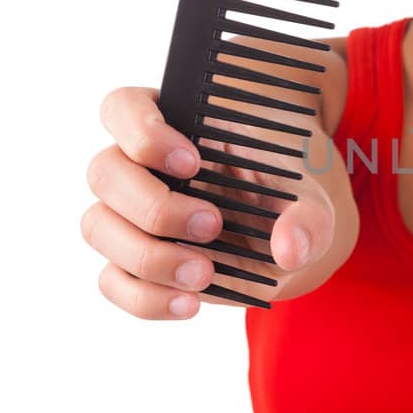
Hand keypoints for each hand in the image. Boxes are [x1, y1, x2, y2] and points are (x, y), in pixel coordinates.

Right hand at [82, 86, 340, 318]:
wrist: (297, 233)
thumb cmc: (295, 192)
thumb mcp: (315, 195)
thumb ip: (309, 217)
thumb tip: (289, 249)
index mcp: (175, 123)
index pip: (123, 108)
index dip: (143, 132)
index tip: (193, 162)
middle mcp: (141, 166)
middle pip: (104, 172)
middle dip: (154, 206)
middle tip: (212, 225)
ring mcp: (132, 215)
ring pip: (98, 227)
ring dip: (147, 256)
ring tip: (206, 273)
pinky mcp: (138, 262)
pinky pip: (113, 281)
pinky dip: (145, 298)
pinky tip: (191, 303)